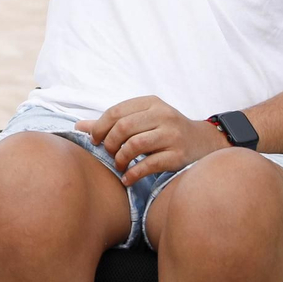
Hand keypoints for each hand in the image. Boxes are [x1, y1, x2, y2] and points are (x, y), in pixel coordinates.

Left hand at [78, 96, 229, 186]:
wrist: (204, 142)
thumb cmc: (166, 130)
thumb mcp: (143, 120)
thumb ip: (112, 123)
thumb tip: (79, 127)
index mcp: (151, 103)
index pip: (116, 112)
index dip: (100, 127)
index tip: (95, 140)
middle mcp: (163, 115)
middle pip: (123, 128)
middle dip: (110, 144)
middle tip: (110, 154)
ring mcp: (172, 136)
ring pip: (134, 145)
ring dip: (121, 159)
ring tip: (120, 165)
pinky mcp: (177, 156)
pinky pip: (148, 165)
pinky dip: (133, 174)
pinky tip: (127, 178)